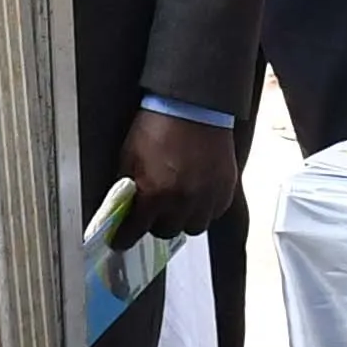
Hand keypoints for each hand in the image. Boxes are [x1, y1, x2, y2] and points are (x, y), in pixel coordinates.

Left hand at [116, 107, 239, 240]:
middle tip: (154, 210)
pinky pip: (214, 213)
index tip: (122, 240)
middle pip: (166, 232)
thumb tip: (121, 207)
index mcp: (154, 194)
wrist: (192, 106)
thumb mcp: (129, 157)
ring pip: (193, 227)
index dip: (125, 237)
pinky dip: (205, 209)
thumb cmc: (159, 126)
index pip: (135, 231)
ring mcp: (206, 197)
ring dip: (183, 219)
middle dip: (157, 222)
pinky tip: (197, 195)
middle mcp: (181, 202)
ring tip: (179, 203)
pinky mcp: (225, 190)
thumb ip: (126, 187)